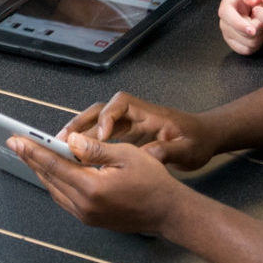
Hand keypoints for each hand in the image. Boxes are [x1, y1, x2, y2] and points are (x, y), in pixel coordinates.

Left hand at [10, 131, 186, 234]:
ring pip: (54, 191)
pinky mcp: (90, 220)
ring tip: (30, 155)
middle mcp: (84, 205)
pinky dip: (54, 184)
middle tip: (16, 144)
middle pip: (49, 178)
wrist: (167, 212)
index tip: (16, 140)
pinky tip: (52, 173)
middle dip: (32, 159)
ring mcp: (86, 216)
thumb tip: (69, 141)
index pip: (54, 165)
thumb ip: (95, 149)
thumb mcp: (127, 155)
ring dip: (42, 172)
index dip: (33, 151)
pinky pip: (64, 200)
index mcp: (91, 188)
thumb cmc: (152, 181)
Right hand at [59, 92, 221, 170]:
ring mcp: (127, 124)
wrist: (205, 138)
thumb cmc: (197, 140)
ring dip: (76, 134)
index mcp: (148, 113)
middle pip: (99, 112)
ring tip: (58, 149)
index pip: (120, 105)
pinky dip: (84, 145)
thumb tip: (148, 156)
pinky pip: (98, 136)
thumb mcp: (186, 149)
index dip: (106, 118)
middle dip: (78, 125)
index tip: (101, 135)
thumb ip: (167, 151)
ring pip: (94, 123)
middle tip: (60, 141)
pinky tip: (73, 158)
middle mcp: (133, 115)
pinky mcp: (125, 136)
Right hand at [217, 0, 262, 54]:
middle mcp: (226, 16)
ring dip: (258, 37)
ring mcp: (228, 30)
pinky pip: (246, 50)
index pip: (225, 13)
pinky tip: (261, 34)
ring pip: (243, 43)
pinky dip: (257, 45)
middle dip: (254, 31)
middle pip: (233, 32)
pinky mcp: (235, 41)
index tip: (252, 30)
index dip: (237, 23)